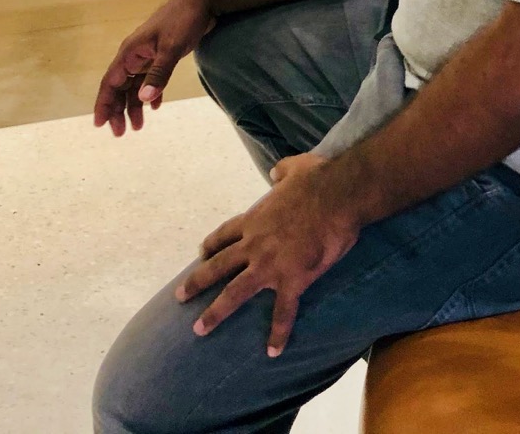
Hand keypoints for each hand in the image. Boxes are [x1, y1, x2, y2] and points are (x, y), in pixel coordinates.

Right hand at [93, 0, 216, 135]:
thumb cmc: (184, 20)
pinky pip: (150, 79)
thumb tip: (143, 100)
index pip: (110, 82)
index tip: (99, 124)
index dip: (103, 103)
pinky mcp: (161, 55)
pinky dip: (150, 93)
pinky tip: (155, 106)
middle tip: (121, 133)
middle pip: (120, 87)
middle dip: (118, 110)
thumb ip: (158, 74)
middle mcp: (134, 55)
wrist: (202, 0)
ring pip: (135, 85)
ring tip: (138, 127)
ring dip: (135, 106)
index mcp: (130, 52)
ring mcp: (148, 55)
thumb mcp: (171, 48)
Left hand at [178, 157, 357, 355]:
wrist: (339, 194)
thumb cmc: (319, 178)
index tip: (200, 254)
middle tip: (179, 297)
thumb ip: (281, 171)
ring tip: (199, 330)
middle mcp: (254, 244)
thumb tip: (275, 171)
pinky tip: (273, 351)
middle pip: (217, 266)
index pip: (224, 235)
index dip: (210, 246)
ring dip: (216, 313)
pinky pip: (283, 311)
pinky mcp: (293, 279)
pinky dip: (278, 333)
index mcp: (255, 219)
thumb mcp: (295, 166)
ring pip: (235, 293)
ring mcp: (270, 264)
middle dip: (196, 282)